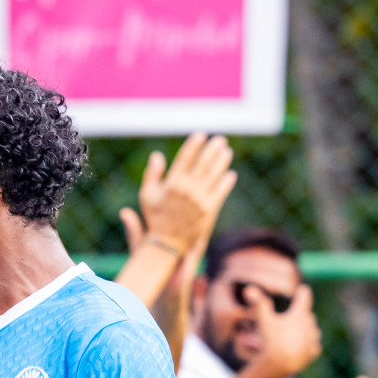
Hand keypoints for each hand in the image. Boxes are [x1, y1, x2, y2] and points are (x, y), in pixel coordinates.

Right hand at [119, 133, 235, 258]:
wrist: (167, 243)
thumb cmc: (156, 218)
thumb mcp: (147, 195)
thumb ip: (152, 174)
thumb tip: (157, 155)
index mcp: (172, 184)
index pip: (185, 158)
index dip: (194, 144)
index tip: (200, 134)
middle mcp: (187, 190)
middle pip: (203, 163)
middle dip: (212, 149)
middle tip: (219, 139)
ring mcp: (200, 200)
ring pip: (214, 174)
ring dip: (222, 161)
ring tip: (226, 152)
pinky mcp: (209, 210)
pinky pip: (221, 191)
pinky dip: (226, 181)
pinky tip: (229, 174)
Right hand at [247, 284, 320, 377]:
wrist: (279, 363)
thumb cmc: (270, 340)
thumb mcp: (264, 320)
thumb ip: (260, 304)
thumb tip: (249, 289)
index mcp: (299, 315)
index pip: (304, 297)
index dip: (303, 293)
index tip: (302, 290)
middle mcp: (309, 325)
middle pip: (307, 315)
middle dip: (301, 315)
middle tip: (292, 318)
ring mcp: (313, 339)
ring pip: (313, 330)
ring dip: (306, 330)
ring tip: (295, 334)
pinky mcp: (314, 352)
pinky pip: (313, 345)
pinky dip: (308, 345)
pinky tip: (299, 347)